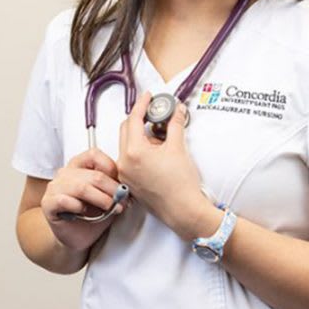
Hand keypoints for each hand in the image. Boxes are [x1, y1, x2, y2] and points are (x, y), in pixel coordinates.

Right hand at [40, 148, 126, 252]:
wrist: (77, 238)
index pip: (94, 155)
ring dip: (101, 199)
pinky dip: (78, 207)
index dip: (112, 169)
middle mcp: (65, 173)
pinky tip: (84, 212)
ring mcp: (54, 187)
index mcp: (79, 165)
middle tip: (123, 202)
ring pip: (81, 187)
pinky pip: (64, 200)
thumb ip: (114, 188)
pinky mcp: (48, 203)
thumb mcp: (107, 198)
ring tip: (110, 208)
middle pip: (93, 175)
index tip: (122, 185)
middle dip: (112, 190)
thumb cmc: (91, 216)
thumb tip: (127, 188)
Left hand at [117, 92, 210, 234]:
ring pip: (127, 145)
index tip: (148, 96)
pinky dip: (139, 150)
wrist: (184, 211)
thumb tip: (177, 110)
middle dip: (139, 118)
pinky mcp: (130, 183)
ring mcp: (126, 174)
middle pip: (127, 130)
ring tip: (160, 136)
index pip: (134, 119)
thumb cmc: (181, 184)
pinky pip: (130, 159)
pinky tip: (156, 151)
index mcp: (133, 152)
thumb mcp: (178, 148)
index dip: (142, 104)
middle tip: (154, 112)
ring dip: (140, 135)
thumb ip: (175, 124)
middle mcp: (124, 163)